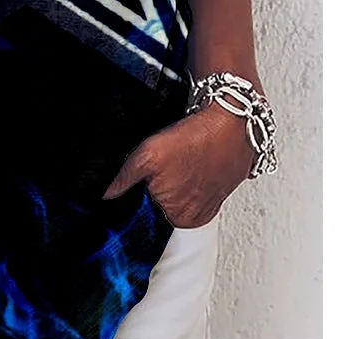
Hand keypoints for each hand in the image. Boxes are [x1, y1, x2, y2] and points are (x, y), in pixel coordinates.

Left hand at [102, 102, 255, 226]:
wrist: (232, 120)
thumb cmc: (195, 138)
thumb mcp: (147, 156)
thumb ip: (123, 179)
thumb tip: (105, 194)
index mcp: (180, 218)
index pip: (150, 205)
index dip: (148, 184)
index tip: (156, 169)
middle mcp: (199, 216)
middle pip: (165, 199)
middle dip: (163, 181)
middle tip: (171, 160)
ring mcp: (213, 202)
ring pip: (180, 190)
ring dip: (179, 176)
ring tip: (184, 158)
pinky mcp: (223, 187)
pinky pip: (198, 182)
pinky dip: (194, 172)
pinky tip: (195, 159)